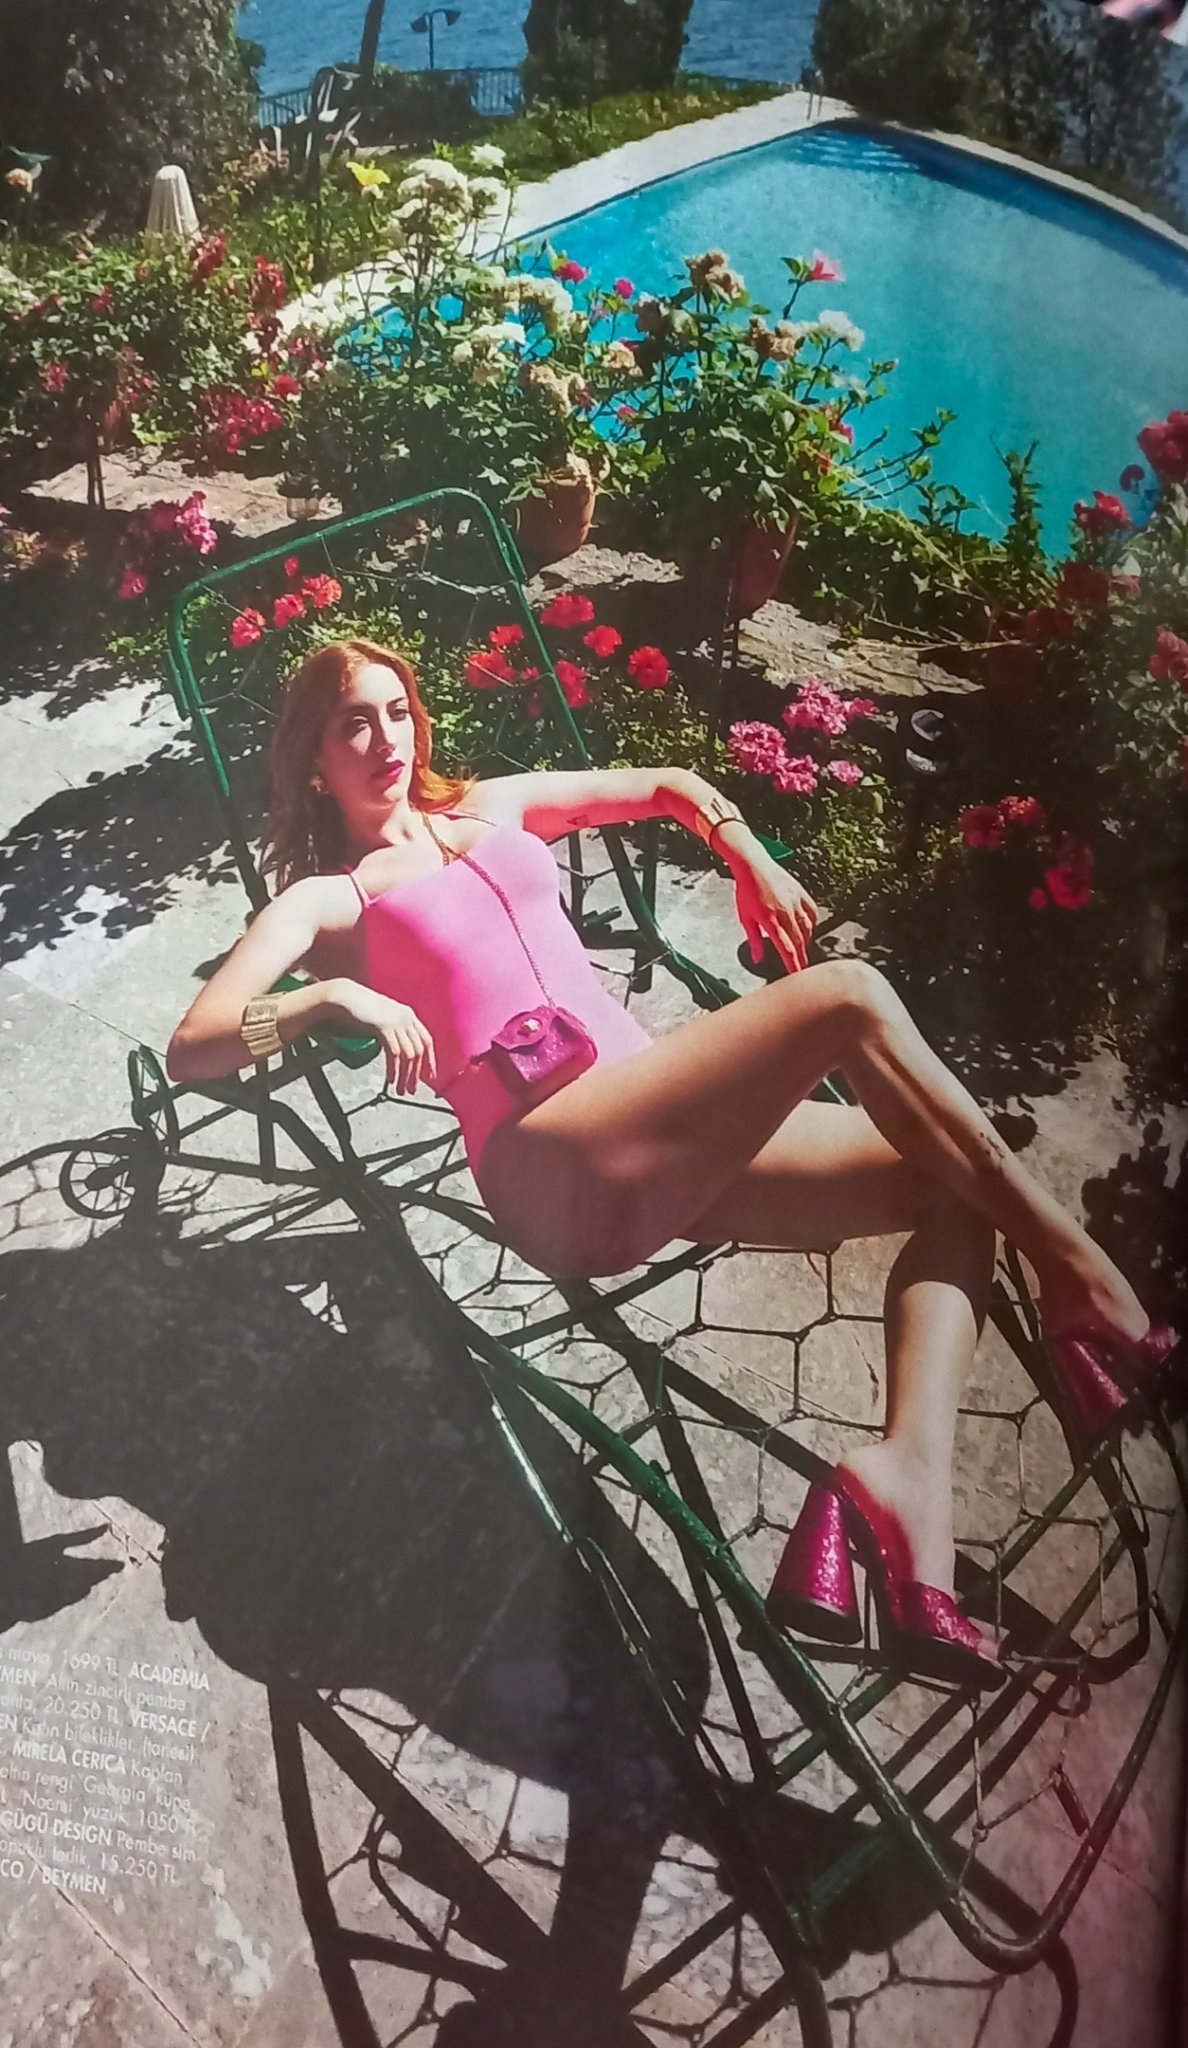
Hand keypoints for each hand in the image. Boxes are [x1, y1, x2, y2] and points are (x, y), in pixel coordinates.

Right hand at [330, 981, 435, 1095]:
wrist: (346, 995)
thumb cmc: (361, 1007)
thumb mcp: (384, 1018)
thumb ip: (394, 1031)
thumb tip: (399, 1053)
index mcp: (409, 1015)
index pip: (426, 1041)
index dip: (430, 1060)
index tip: (429, 1077)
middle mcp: (407, 1017)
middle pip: (418, 1051)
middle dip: (416, 1074)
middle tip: (411, 1090)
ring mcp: (397, 1021)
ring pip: (408, 1055)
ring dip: (405, 1076)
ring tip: (400, 1089)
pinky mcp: (385, 1026)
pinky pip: (394, 1052)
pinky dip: (394, 1069)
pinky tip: (391, 1079)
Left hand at [732, 855, 817, 973]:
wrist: (752, 865)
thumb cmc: (746, 891)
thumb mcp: (745, 918)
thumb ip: (753, 940)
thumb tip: (758, 958)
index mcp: (770, 920)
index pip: (785, 948)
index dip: (792, 964)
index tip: (796, 974)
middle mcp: (785, 912)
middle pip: (799, 941)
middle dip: (801, 957)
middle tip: (803, 968)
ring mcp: (795, 902)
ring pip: (807, 928)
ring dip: (806, 941)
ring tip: (802, 949)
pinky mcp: (801, 893)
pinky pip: (812, 912)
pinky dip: (812, 923)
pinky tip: (809, 928)